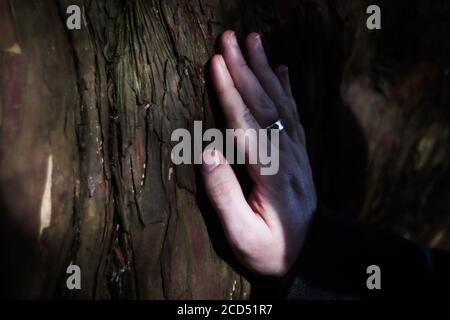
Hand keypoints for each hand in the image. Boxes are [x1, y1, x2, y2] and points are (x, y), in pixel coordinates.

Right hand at [202, 31, 316, 276]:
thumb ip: (224, 196)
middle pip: (264, 104)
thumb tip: (205, 152)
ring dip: (264, 69)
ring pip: (279, 102)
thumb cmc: (272, 249)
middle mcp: (288, 155)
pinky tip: (280, 68)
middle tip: (228, 37)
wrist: (311, 252)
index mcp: (271, 174)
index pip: (246, 125)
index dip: (230, 93)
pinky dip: (286, 87)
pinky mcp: (299, 151)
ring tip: (252, 39)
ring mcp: (297, 151)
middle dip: (244, 68)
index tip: (216, 63)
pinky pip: (293, 113)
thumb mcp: (242, 236)